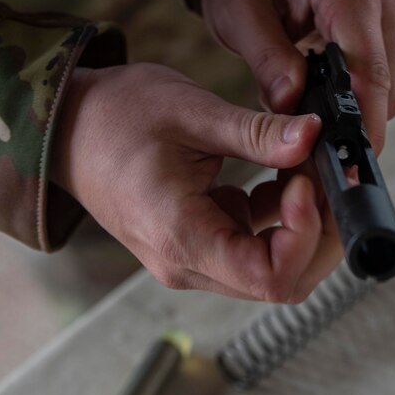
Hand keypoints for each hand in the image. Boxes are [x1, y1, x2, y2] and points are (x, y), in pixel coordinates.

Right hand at [51, 64, 341, 301]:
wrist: (67, 127)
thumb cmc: (113, 118)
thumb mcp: (192, 113)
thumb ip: (257, 133)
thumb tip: (313, 134)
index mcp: (181, 238)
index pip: (270, 277)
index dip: (306, 235)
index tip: (307, 182)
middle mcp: (188, 264)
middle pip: (282, 281)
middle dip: (319, 234)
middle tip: (327, 176)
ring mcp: (194, 258)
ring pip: (274, 267)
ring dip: (304, 224)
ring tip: (307, 167)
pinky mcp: (200, 243)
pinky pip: (257, 246)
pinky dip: (281, 216)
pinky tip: (283, 173)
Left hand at [202, 0, 394, 151]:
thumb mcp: (237, 9)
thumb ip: (266, 57)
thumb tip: (290, 104)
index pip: (369, 69)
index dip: (361, 123)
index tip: (345, 166)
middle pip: (388, 85)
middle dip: (357, 126)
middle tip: (314, 158)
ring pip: (392, 86)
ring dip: (360, 112)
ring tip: (313, 129)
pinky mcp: (394, 23)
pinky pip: (388, 74)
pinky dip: (363, 96)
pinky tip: (328, 103)